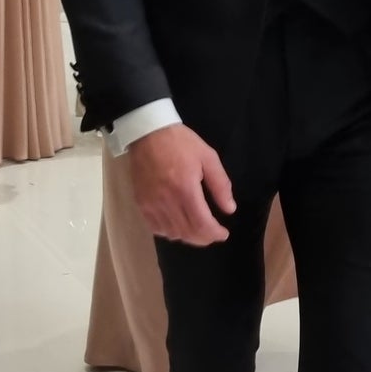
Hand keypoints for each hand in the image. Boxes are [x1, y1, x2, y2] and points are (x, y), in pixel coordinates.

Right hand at [127, 124, 235, 244]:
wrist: (148, 133)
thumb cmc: (181, 143)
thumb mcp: (208, 157)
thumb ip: (220, 185)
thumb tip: (230, 209)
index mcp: (186, 189)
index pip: (202, 224)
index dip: (215, 234)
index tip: (224, 233)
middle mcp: (167, 201)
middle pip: (187, 233)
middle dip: (204, 238)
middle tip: (213, 233)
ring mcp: (151, 204)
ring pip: (172, 233)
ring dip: (188, 236)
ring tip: (198, 229)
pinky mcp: (141, 203)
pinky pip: (156, 228)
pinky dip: (169, 232)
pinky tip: (178, 225)